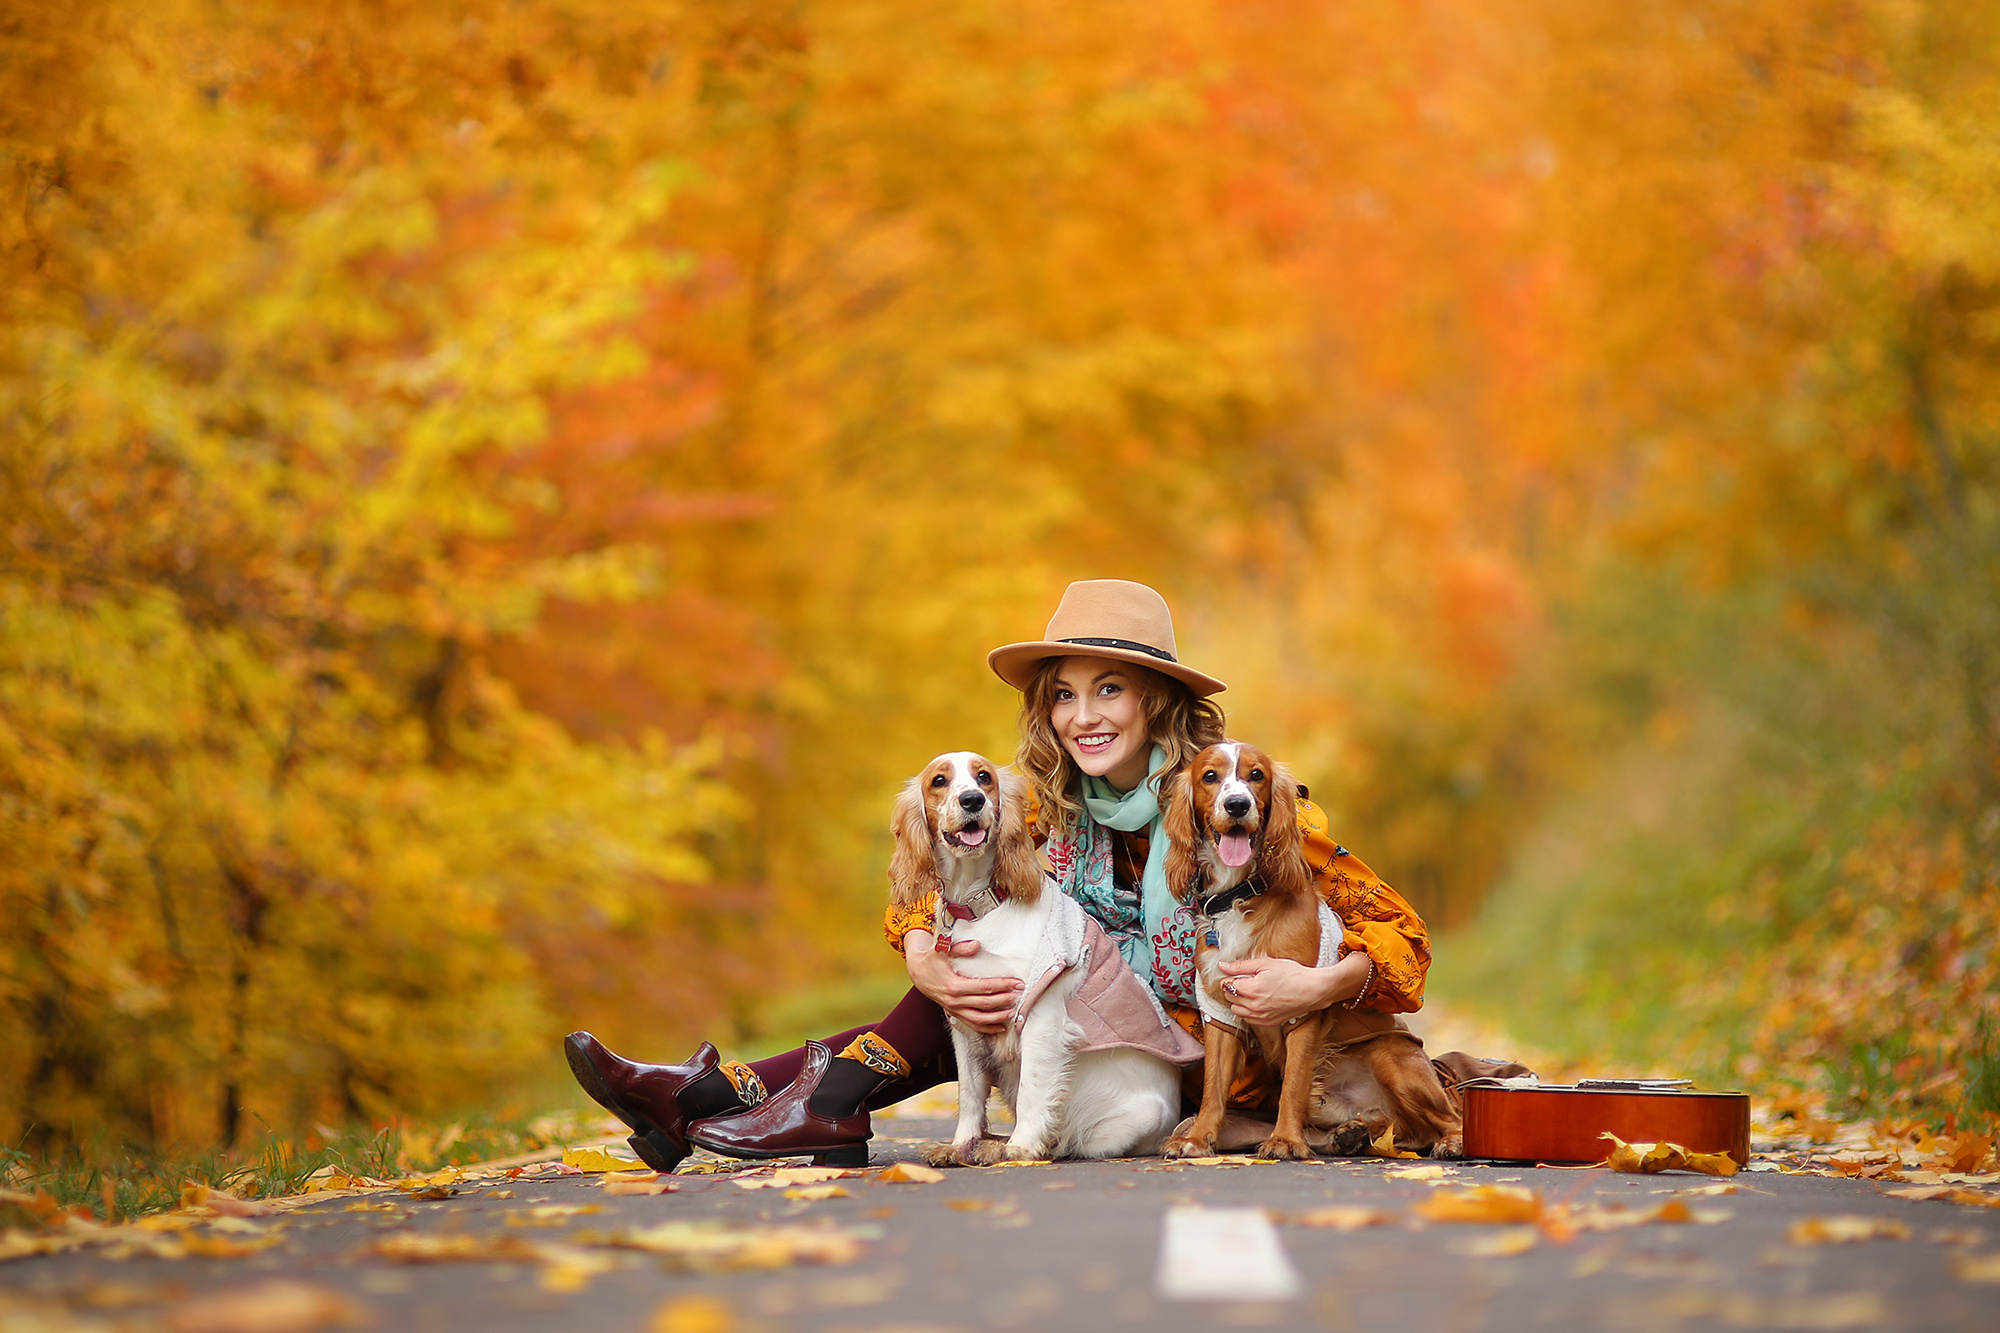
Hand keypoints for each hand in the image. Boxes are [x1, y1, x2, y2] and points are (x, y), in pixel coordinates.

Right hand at [905, 930, 1022, 1035]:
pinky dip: (987, 1028)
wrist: (917, 972)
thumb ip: (959, 948)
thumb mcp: (942, 949)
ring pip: (979, 1018)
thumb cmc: (932, 959)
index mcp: (954, 984)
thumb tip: (975, 945)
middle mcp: (955, 1000)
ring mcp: (954, 1009)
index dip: (1002, 985)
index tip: (1017, 982)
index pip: (984, 987)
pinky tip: (1000, 1027)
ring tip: (1013, 1012)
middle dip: (1005, 1000)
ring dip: (998, 1017)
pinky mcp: (954, 1013)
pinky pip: (972, 1024)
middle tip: (1020, 995)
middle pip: (985, 1003)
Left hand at [1217, 952, 1368, 1025]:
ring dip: (1239, 1000)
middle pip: (1230, 998)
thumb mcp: (1266, 963)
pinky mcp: (1267, 1023)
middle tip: (1246, 980)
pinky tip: (1257, 1001)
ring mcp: (1261, 1016)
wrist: (1312, 990)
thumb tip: (1222, 966)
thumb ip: (1241, 966)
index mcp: (1252, 990)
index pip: (1227, 985)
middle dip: (1233, 988)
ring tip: (1252, 991)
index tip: (1237, 974)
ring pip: (1237, 1010)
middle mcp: (1254, 1006)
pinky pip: (1248, 1018)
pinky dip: (1248, 1010)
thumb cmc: (1292, 974)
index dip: (1230, 977)